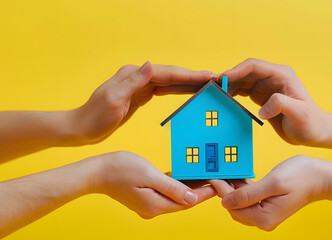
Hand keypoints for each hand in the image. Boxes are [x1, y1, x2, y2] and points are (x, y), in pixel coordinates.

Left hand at [70, 62, 213, 143]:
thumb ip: (132, 81)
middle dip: (192, 77)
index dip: (188, 74)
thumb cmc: (94, 117)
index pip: (166, 72)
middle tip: (214, 79)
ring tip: (206, 84)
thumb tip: (151, 65)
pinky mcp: (140, 95)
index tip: (207, 76)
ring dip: (187, 83)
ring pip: (169, 81)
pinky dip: (176, 90)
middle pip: (170, 75)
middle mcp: (137, 76)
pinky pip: (163, 90)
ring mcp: (139, 85)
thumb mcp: (113, 99)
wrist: (82, 128)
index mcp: (133, 75)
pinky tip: (186, 91)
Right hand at [92, 151, 215, 218]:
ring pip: (174, 196)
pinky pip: (164, 192)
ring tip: (205, 176)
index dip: (205, 193)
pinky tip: (185, 177)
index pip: (187, 201)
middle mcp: (153, 208)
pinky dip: (175, 185)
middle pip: (182, 200)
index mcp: (155, 205)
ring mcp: (148, 204)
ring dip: (188, 187)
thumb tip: (191, 198)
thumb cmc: (120, 169)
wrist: (95, 172)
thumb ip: (171, 187)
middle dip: (200, 191)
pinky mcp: (144, 197)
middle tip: (216, 179)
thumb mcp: (148, 174)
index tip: (220, 185)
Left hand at [209, 155, 331, 230]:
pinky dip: (243, 191)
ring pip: (241, 205)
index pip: (233, 206)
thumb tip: (226, 202)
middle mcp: (264, 221)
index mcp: (263, 218)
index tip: (212, 175)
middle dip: (225, 192)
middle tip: (218, 173)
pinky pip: (250, 202)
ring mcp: (267, 216)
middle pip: (235, 208)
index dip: (221, 190)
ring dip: (233, 191)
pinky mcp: (269, 208)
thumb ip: (248, 194)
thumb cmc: (301, 176)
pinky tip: (241, 179)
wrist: (322, 178)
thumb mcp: (272, 182)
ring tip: (228, 174)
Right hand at [219, 58, 329, 145]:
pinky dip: (233, 94)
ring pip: (242, 80)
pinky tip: (225, 100)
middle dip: (228, 78)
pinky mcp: (263, 96)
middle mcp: (273, 77)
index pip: (254, 66)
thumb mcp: (299, 113)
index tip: (222, 79)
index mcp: (282, 75)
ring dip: (229, 86)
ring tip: (215, 94)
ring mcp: (267, 86)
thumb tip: (263, 108)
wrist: (314, 133)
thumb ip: (281, 105)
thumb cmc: (310, 123)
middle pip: (245, 72)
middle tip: (213, 87)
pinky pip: (244, 91)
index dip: (236, 70)